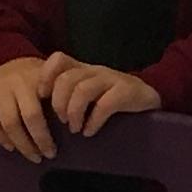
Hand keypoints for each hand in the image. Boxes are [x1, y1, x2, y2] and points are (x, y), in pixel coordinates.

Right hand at [0, 56, 59, 155]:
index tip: (54, 149)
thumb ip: (61, 95)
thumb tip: (75, 125)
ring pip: (8, 123)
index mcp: (39, 77)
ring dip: (21, 143)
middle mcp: (17, 80)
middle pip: (28, 117)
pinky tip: (11, 146)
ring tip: (31, 155)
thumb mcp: (51, 77)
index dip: (46, 133)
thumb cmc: (33, 75)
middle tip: (46, 155)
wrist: (1, 56)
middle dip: (38, 141)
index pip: (46, 110)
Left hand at [47, 59, 161, 134]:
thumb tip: (42, 112)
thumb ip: (69, 95)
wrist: (149, 99)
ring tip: (75, 128)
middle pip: (66, 79)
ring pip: (82, 90)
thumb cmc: (113, 101)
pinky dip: (93, 121)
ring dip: (74, 113)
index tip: (42, 97)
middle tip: (62, 121)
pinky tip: (90, 131)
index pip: (59, 59)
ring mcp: (112, 79)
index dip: (46, 77)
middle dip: (59, 103)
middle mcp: (95, 70)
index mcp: (83, 69)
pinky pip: (105, 104)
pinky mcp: (126, 91)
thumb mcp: (89, 94)